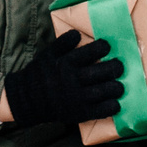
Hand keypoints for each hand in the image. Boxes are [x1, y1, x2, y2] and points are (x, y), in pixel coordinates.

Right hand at [2, 30, 124, 126]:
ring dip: (116, 87)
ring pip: (105, 91)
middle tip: (119, 66)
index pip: (91, 52)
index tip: (107, 47)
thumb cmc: (39, 75)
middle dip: (115, 67)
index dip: (103, 47)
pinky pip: (101, 110)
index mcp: (66, 63)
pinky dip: (112, 106)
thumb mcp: (47, 55)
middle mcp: (73, 80)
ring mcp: (77, 98)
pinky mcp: (79, 113)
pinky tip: (115, 102)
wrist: (27, 100)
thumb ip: (62, 43)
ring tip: (118, 85)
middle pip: (102, 71)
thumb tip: (77, 33)